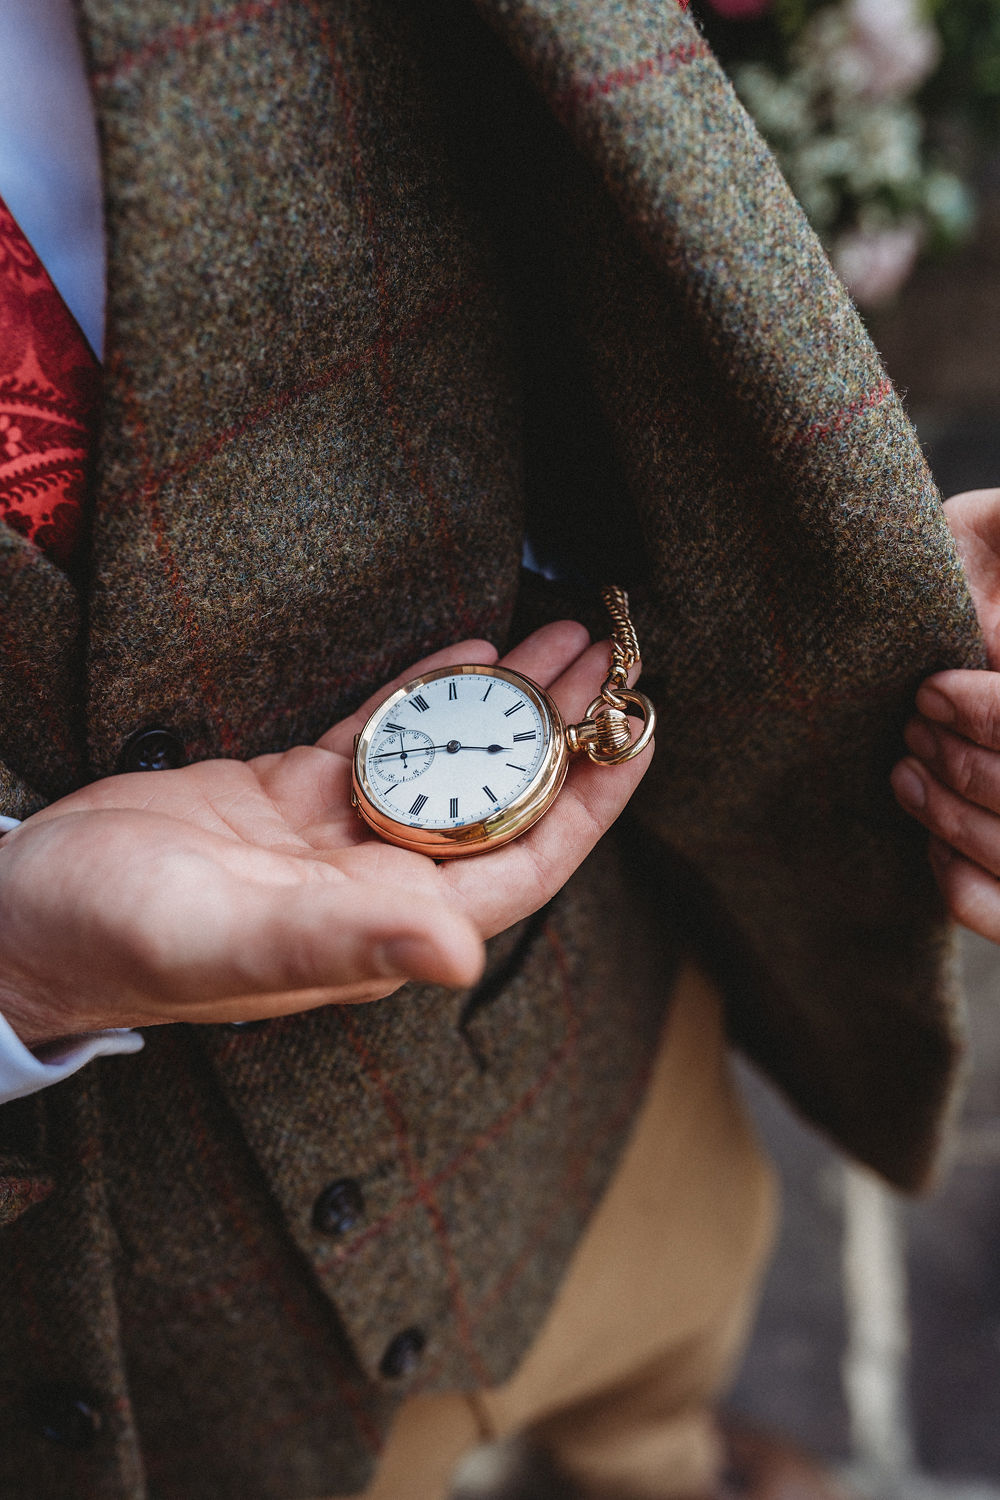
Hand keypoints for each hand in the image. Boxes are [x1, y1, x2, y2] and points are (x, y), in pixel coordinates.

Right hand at [0, 622, 651, 1045]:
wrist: (25, 915)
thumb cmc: (116, 939)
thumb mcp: (230, 934)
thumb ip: (344, 941)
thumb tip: (459, 952)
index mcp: (384, 923)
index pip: (520, 861)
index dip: (590, 803)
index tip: (641, 734)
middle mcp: (375, 882)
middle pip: (495, 801)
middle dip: (560, 732)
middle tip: (609, 657)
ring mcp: (332, 836)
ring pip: (443, 762)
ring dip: (502, 706)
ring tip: (556, 640)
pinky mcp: (287, 794)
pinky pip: (377, 736)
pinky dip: (422, 694)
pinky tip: (465, 654)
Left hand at [891, 488, 999, 937]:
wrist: (958, 616)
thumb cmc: (985, 569)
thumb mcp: (999, 531)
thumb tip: (996, 588)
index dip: (992, 715)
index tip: (931, 689)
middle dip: (964, 763)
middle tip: (912, 726)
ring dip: (949, 817)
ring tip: (905, 771)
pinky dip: (958, 883)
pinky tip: (930, 840)